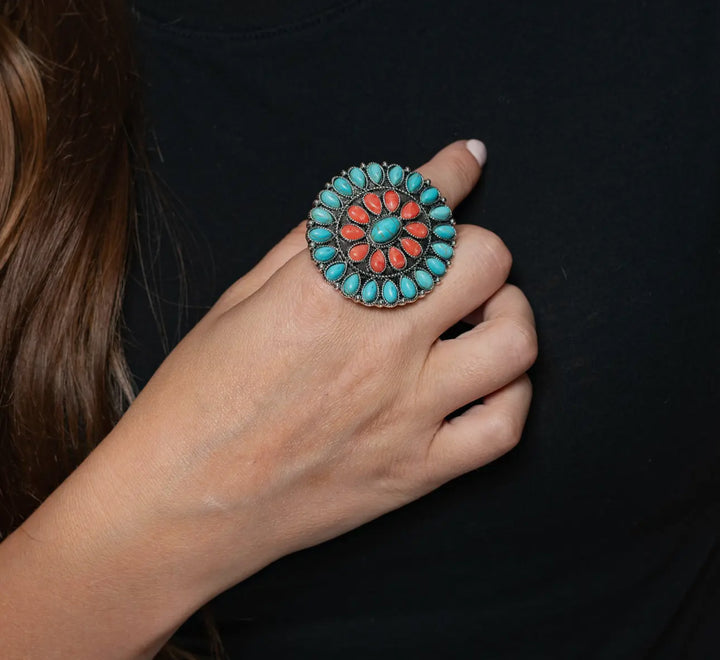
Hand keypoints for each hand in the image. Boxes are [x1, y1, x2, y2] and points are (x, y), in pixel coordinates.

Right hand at [105, 140, 536, 605]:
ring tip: (482, 318)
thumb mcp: (241, 300)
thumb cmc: (198, 398)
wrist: (181, 503)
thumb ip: (313, 247)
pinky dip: (512, 396)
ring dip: (509, 314)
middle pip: (486, 262)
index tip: (464, 162)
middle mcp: (378, 347)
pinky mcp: (416, 472)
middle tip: (455, 264)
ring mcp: (405, 414)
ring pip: (514, 342)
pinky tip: (487, 384)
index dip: (449, 173)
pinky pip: (504, 428)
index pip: (416, 208)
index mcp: (327, 293)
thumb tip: (370, 207)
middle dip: (477, 249)